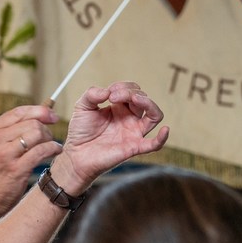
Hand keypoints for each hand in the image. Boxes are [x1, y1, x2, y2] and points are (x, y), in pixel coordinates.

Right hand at [0, 103, 63, 220]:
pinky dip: (53, 148)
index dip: (40, 111)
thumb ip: (12, 131)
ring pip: (37, 133)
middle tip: (49, 139)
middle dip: (46, 129)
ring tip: (51, 146)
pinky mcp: (16, 169)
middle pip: (32, 122)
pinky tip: (55, 151)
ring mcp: (5, 154)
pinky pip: (41, 151)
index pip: (20, 111)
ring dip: (50, 139)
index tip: (52, 116)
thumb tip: (40, 116)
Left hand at [51, 81, 168, 192]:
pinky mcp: (133, 147)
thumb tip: (108, 91)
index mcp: (120, 107)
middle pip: (143, 99)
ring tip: (135, 99)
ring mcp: (133, 132)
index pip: (132, 90)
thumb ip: (92, 94)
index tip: (108, 93)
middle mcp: (130, 118)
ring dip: (148, 103)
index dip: (123, 87)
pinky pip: (153, 144)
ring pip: (154, 115)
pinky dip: (162, 138)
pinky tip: (165, 130)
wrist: (76, 155)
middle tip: (113, 96)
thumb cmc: (81, 132)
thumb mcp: (82, 106)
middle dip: (130, 92)